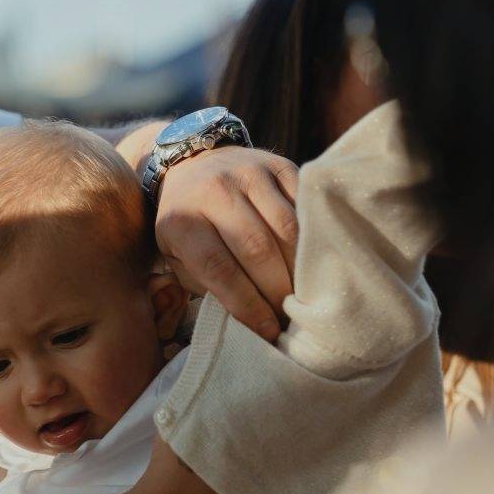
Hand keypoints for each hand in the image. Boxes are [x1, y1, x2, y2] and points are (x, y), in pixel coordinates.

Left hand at [154, 146, 298, 341]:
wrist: (193, 164)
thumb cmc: (188, 223)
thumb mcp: (177, 255)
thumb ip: (204, 283)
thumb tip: (247, 317)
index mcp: (183, 220)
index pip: (219, 268)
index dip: (247, 304)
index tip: (267, 330)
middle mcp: (214, 192)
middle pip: (257, 249)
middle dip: (278, 290)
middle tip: (291, 317)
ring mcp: (248, 174)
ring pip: (286, 228)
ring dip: (300, 268)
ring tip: (306, 294)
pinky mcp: (278, 166)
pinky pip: (304, 205)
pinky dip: (313, 237)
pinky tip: (316, 261)